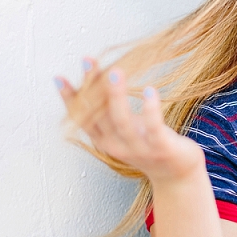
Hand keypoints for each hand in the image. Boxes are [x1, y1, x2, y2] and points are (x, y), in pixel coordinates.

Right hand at [55, 58, 205, 184]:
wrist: (176, 174)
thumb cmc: (148, 144)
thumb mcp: (125, 127)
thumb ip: (110, 110)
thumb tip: (99, 77)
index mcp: (104, 140)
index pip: (82, 118)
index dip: (70, 99)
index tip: (60, 78)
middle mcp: (117, 146)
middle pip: (99, 115)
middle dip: (92, 87)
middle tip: (88, 62)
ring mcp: (139, 148)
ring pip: (122, 121)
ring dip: (117, 95)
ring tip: (115, 72)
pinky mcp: (161, 147)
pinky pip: (153, 127)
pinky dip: (150, 109)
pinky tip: (150, 90)